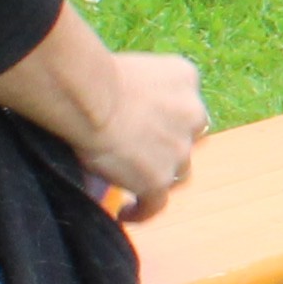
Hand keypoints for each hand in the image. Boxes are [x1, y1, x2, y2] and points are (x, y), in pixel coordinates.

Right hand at [82, 52, 209, 218]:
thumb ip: (142, 90)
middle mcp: (192, 113)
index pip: (185, 102)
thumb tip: (125, 111)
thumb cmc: (94, 76)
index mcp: (185, 77)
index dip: (168, 117)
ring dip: (158, 175)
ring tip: (133, 182)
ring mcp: (179, 150)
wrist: (90, 97)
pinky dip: (141, 211)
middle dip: (168, 145)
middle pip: (187, 138)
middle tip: (139, 152)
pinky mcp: (159, 179)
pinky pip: (155, 205)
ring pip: (178, 171)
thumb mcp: (132, 70)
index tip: (148, 126)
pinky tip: (125, 213)